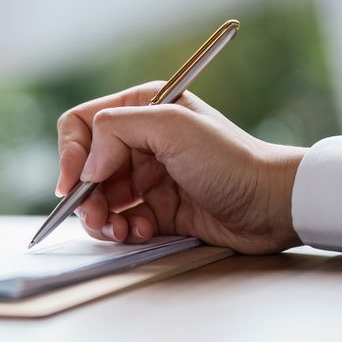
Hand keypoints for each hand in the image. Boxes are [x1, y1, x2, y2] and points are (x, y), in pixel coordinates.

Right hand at [55, 81, 306, 253]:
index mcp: (141, 108)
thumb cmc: (231, 159)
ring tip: (119, 231)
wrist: (272, 204)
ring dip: (102, 219)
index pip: (81, 125)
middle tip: (97, 218)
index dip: (70, 154)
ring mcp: (147, 177)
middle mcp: (140, 140)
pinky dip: (125, 230)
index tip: (73, 184)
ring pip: (99, 199)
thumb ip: (117, 131)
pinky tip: (144, 232)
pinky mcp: (156, 209)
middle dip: (86, 196)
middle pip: (85, 168)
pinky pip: (121, 221)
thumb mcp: (173, 127)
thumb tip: (86, 168)